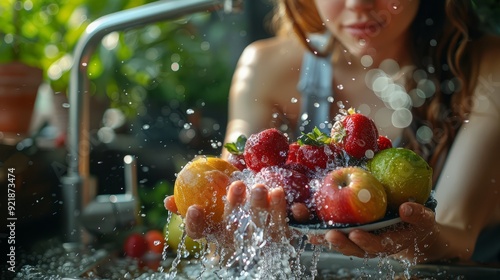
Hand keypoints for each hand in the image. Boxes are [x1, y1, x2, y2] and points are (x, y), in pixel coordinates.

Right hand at [164, 180, 290, 243]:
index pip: (200, 233)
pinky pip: (281, 226)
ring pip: (258, 228)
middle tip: (236, 185)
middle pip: (233, 229)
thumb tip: (169, 201)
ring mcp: (259, 242)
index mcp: (216, 232)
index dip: (195, 224)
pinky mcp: (281, 239)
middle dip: (234, 208)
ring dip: (258, 207)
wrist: (259, 189)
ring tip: (259, 186)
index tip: (194, 208)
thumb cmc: (228, 191)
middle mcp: (236, 241)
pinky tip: (278, 192)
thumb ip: (189, 195)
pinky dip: (279, 209)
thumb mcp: (210, 190)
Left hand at [319, 202, 438, 261]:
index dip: (366, 242)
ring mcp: (356, 240)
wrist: (410, 230)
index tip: (356, 234)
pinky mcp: (346, 232)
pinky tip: (303, 221)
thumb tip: (407, 209)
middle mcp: (369, 245)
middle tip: (329, 234)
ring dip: (322, 236)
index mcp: (388, 243)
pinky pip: (329, 230)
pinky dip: (316, 227)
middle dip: (339, 242)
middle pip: (352, 248)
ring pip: (338, 241)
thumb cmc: (417, 224)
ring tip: (310, 230)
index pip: (376, 246)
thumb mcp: (424, 219)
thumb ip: (418, 215)